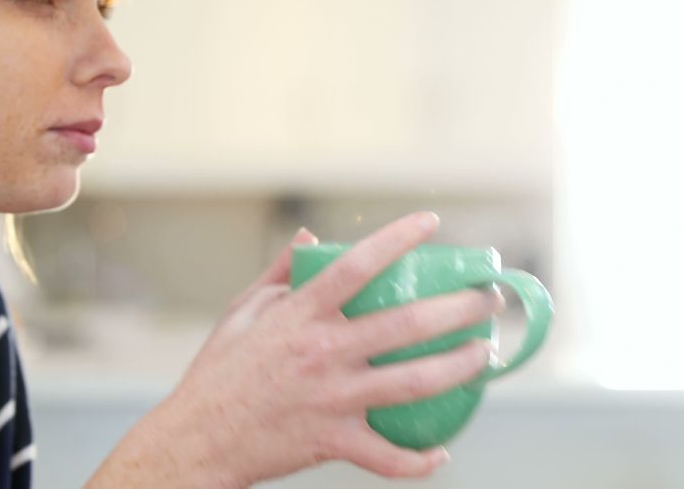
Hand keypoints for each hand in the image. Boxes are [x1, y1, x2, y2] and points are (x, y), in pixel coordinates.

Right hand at [91, 212, 501, 487]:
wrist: (195, 440)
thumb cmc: (219, 372)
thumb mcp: (242, 311)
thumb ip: (278, 273)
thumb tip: (309, 238)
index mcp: (301, 314)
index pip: (357, 264)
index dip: (398, 238)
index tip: (431, 223)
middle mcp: (323, 352)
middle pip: (406, 324)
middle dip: (458, 308)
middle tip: (488, 299)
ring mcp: (332, 398)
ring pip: (412, 382)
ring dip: (459, 368)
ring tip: (486, 354)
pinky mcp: (333, 440)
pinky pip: (386, 456)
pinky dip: (417, 460)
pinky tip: (441, 452)